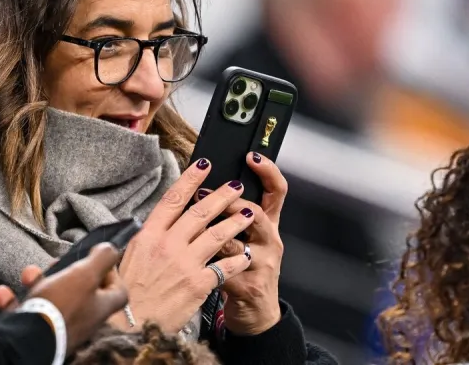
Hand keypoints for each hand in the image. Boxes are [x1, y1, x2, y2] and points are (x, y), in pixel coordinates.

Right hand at [0, 244, 126, 353]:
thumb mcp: (86, 274)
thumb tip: (111, 248)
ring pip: (51, 298)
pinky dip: (13, 300)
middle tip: (57, 262)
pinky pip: (25, 312)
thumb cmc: (62, 305)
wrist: (29, 340)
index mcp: (100, 307)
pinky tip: (3, 292)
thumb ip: (102, 258)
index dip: (111, 274)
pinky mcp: (36, 332)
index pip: (118, 292)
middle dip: (65, 272)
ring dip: (37, 282)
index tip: (97, 258)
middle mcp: (83, 319)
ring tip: (29, 274)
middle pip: (80, 292)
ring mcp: (60, 326)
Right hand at [114, 159, 255, 332]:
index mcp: (148, 235)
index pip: (173, 199)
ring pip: (217, 235)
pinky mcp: (198, 284)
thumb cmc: (124, 295)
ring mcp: (184, 263)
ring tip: (250, 213)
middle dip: (222, 196)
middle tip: (236, 186)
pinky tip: (247, 254)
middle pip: (200, 212)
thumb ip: (140, 238)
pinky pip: (225, 267)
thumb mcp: (124, 257)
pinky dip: (238, 259)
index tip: (204, 165)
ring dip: (236, 221)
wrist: (129, 326)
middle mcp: (167, 245)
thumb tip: (147, 224)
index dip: (191, 179)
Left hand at [196, 153, 285, 334]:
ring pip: (237, 243)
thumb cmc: (242, 267)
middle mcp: (270, 240)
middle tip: (202, 195)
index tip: (251, 156)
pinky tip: (191, 262)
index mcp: (268, 224)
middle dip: (228, 203)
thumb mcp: (242, 237)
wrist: (255, 313)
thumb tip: (201, 184)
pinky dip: (206, 265)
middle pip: (256, 213)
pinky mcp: (250, 286)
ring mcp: (264, 264)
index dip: (268, 171)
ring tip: (191, 229)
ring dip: (212, 235)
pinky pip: (225, 271)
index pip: (277, 191)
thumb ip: (228, 214)